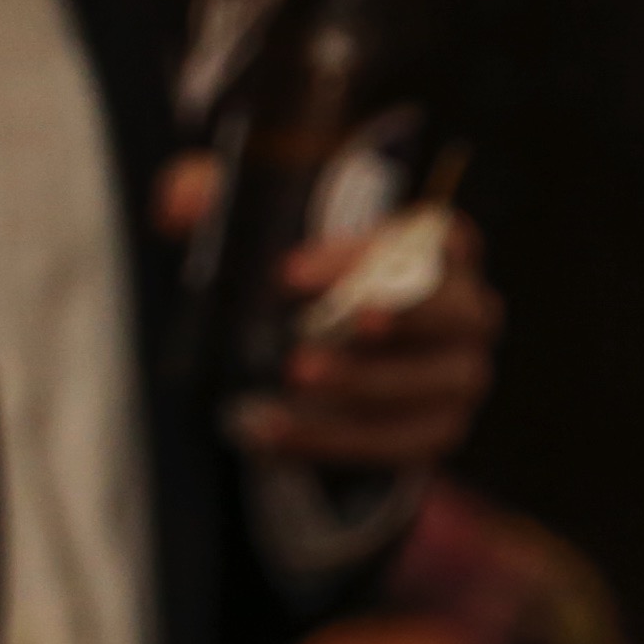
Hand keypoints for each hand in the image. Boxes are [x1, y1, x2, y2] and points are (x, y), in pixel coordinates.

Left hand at [234, 209, 498, 475]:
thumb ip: (213, 200)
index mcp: (437, 247)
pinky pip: (402, 443)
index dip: (371, 250)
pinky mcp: (432, 429)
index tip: (289, 271)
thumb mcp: (248, 222)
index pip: (436, 235)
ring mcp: (457, 374)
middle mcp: (465, 310)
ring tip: (292, 378)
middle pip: (460, 312)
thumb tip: (177, 207)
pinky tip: (272, 432)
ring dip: (364, 384)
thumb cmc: (288, 267)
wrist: (301, 344)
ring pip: (436, 383)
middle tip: (320, 327)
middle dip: (398, 318)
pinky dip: (338, 440)